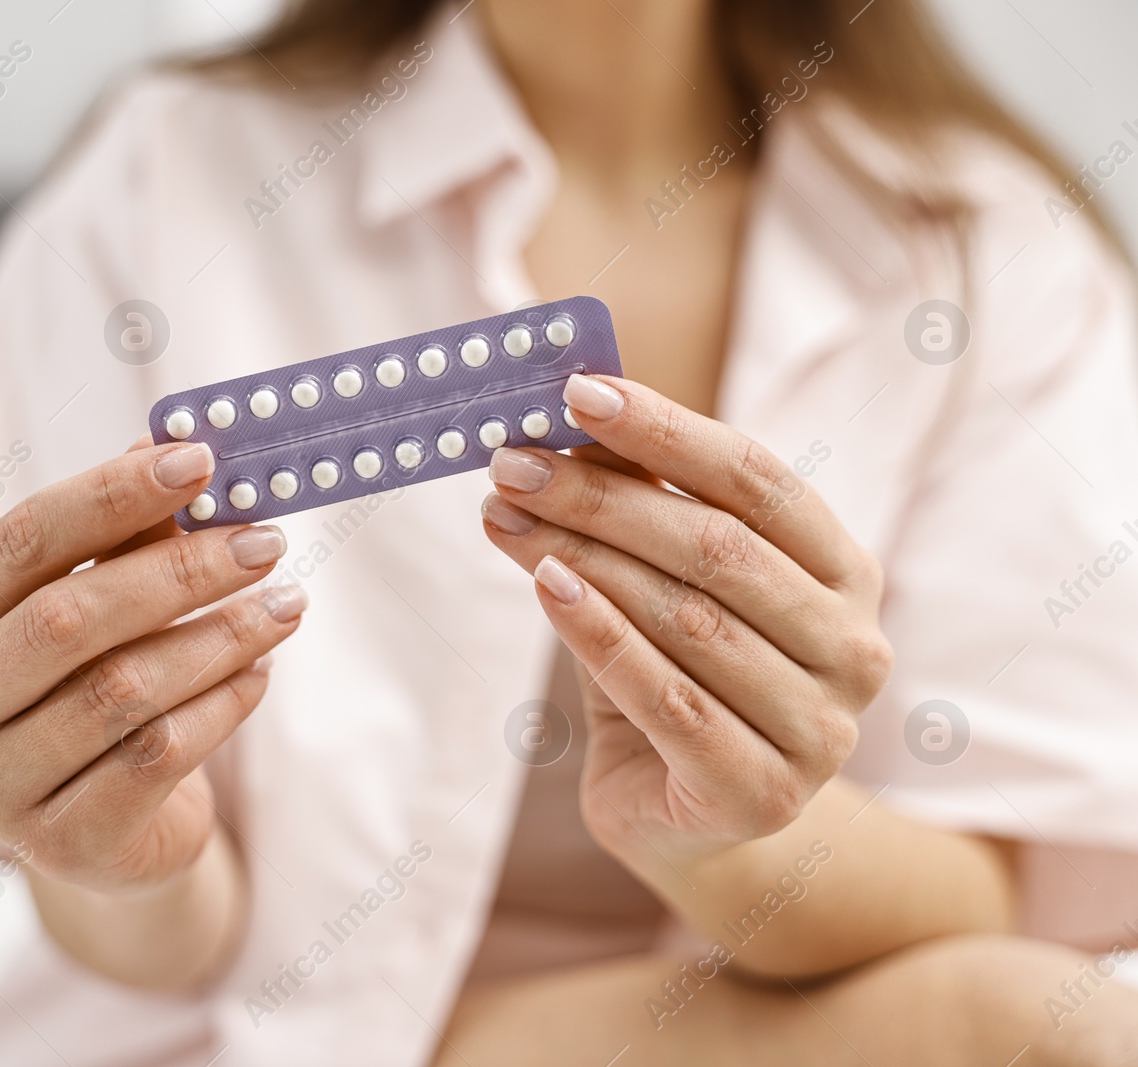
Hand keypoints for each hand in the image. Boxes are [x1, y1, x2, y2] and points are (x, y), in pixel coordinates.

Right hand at [0, 441, 305, 890]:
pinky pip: (158, 755)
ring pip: (121, 691)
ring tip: (285, 605)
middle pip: (66, 618)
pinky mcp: (63, 844)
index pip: (18, 543)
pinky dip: (223, 705)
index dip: (109, 495)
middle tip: (264, 542)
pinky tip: (261, 672)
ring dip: (220, 637)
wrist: (109, 832)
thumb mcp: (99, 608)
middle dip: (178, 571)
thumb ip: (124, 536)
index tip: (198, 460)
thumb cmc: (95, 692)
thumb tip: (171, 444)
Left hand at [481, 375, 892, 864]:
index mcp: (846, 575)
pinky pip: (667, 698)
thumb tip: (575, 415)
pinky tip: (544, 585)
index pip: (759, 480)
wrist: (690, 823)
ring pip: (687, 618)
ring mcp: (820, 730)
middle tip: (513, 463)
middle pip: (716, 546)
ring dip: (582, 555)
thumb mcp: (664, 585)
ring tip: (503, 515)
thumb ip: (642, 509)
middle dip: (602, 496)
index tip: (578, 392)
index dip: (669, 430)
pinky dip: (598, 634)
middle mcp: (854, 648)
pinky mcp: (762, 794)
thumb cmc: (677, 680)